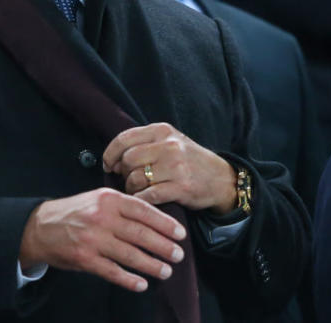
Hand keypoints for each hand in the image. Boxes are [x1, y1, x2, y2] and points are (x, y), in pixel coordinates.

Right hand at [18, 189, 186, 292]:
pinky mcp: (84, 259)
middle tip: (178, 255)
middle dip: (163, 246)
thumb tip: (157, 219)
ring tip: (166, 270)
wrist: (41, 226)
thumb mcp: (99, 198)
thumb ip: (124, 206)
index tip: (180, 233)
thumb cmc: (76, 212)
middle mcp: (102, 218)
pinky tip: (142, 284)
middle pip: (140, 234)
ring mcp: (93, 239)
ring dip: (151, 265)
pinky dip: (129, 280)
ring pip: (129, 254)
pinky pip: (112, 271)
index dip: (165, 223)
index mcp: (109, 199)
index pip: (144, 211)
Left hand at [102, 122, 237, 214]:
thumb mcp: (171, 141)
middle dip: (123, 173)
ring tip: (138, 190)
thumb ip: (145, 144)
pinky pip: (148, 196)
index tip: (109, 165)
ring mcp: (176, 167)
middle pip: (128, 160)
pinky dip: (141, 200)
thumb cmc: (190, 161)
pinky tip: (144, 200)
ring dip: (132, 188)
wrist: (221, 178)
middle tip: (128, 180)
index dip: (111, 154)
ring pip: (136, 178)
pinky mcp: (181, 187)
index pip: (124, 138)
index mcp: (163, 130)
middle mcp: (170, 145)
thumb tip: (114, 159)